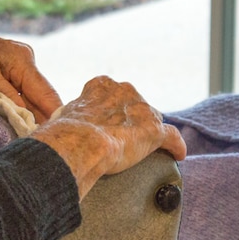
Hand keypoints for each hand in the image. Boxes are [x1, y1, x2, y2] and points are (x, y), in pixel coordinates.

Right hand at [31, 76, 186, 199]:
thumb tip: (60, 132)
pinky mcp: (154, 131)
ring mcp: (141, 110)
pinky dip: (175, 146)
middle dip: (133, 119)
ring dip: (150, 132)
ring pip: (153, 119)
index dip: (113, 109)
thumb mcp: (63, 117)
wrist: (77, 144)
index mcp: (101, 85)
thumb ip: (71, 118)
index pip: (114, 93)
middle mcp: (124, 91)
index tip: (109, 121)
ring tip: (148, 150)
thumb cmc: (63, 134)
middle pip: (136, 105)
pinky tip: (177, 154)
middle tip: (124, 139)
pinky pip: (172, 137)